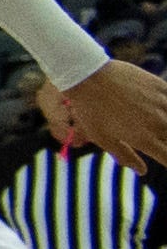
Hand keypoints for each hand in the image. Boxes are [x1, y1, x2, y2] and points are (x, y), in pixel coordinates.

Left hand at [45, 59, 166, 173]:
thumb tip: (142, 171)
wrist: (89, 76)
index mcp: (145, 140)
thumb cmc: (91, 110)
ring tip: (159, 124)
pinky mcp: (161, 87)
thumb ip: (124, 155)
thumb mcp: (103, 138)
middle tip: (157, 139)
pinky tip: (161, 109)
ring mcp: (162, 104)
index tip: (163, 158)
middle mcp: (158, 124)